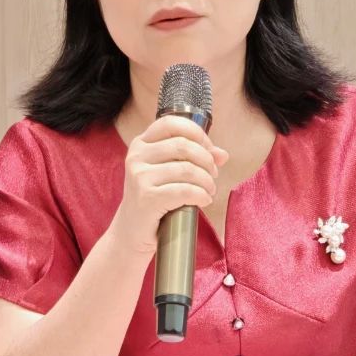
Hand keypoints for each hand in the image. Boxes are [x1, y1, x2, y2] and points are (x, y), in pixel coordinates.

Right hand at [109, 115, 228, 255]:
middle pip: (183, 146)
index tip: (208, 148)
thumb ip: (194, 159)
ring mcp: (139, 176)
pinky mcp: (146, 197)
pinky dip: (201, 195)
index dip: (196, 133)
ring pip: (187, 169)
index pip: (171, 123)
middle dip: (206, 160)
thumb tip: (223, 154)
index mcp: (141, 144)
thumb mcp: (170, 173)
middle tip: (213, 174)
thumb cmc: (154, 198)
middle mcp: (137, 156)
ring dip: (207, 181)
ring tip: (209, 190)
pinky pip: (185, 191)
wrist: (132, 231)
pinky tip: (204, 200)